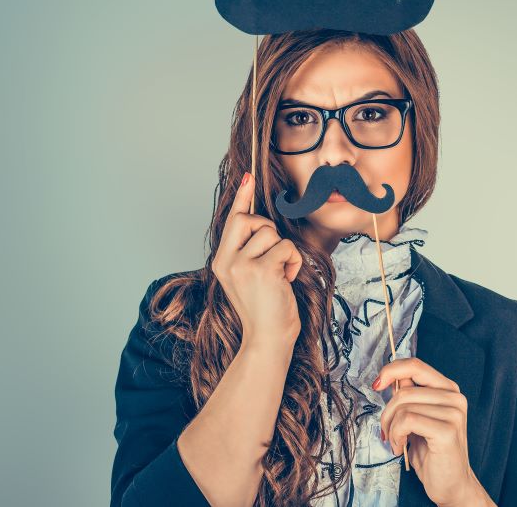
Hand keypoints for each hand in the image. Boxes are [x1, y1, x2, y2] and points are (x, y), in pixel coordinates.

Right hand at [211, 172, 302, 348]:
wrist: (267, 339)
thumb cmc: (265, 308)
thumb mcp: (250, 276)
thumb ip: (250, 251)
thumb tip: (260, 222)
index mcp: (222, 261)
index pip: (231, 220)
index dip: (241, 197)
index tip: (248, 177)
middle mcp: (227, 261)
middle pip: (249, 220)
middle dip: (267, 229)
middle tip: (274, 253)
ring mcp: (242, 266)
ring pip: (271, 233)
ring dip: (285, 251)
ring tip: (282, 273)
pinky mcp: (261, 271)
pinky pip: (286, 247)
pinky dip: (294, 262)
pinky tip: (289, 280)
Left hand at [375, 357, 489, 506]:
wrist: (452, 484)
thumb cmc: (432, 452)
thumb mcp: (417, 417)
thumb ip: (409, 396)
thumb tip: (390, 378)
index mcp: (448, 389)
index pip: (415, 365)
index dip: (392, 370)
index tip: (377, 384)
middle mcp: (455, 397)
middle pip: (404, 389)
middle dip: (386, 412)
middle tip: (386, 431)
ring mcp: (454, 413)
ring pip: (403, 406)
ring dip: (390, 428)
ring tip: (395, 442)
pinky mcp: (447, 430)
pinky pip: (407, 420)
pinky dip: (396, 434)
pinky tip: (400, 447)